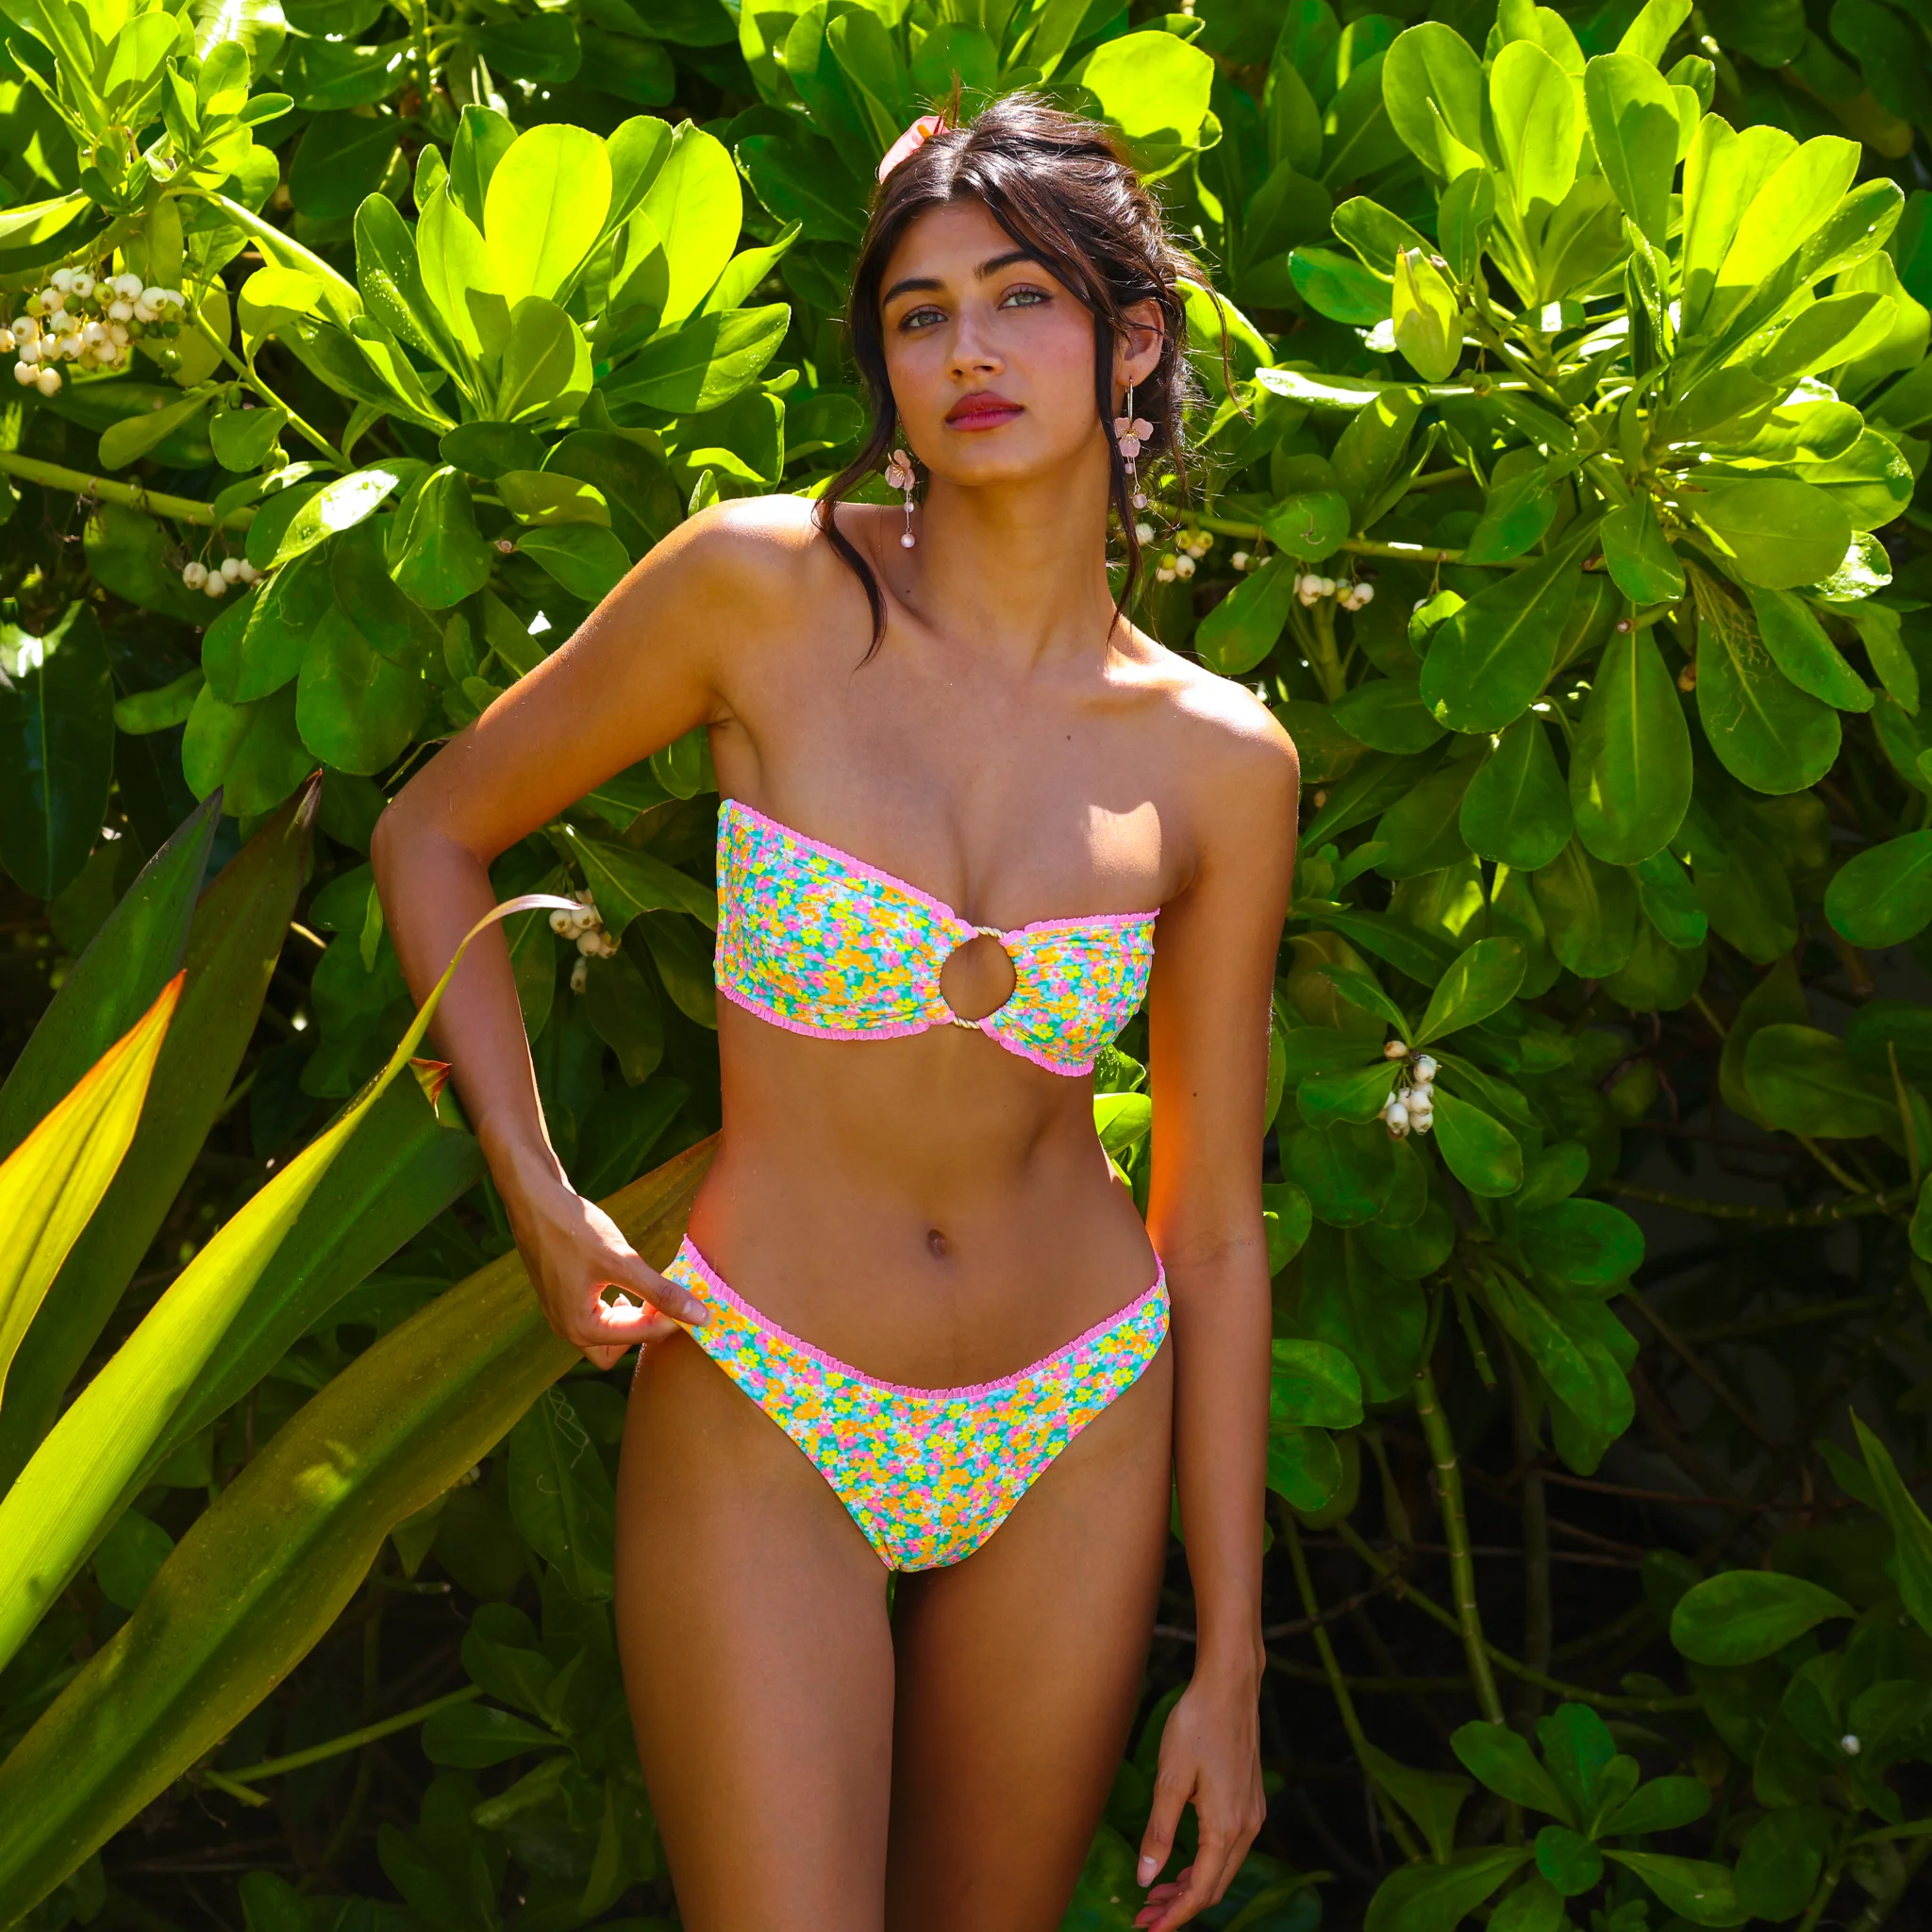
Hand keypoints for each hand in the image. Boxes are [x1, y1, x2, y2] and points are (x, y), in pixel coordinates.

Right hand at [503, 1174, 707, 1369]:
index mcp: (580, 1328)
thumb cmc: (573, 1229)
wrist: (534, 1199)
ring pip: (609, 1332)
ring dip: (633, 1315)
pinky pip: (598, 1315)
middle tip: (667, 1297)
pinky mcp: (563, 1295)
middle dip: (645, 1327)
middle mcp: (567, 1328)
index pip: (638, 1338)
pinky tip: (629, 1279)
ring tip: (651, 1287)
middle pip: (619, 1348)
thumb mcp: (622, 1262)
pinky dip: (619, 1305)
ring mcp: (562, 1312)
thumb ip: (661, 1292)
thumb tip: (700, 1316)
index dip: (671, 1320)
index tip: (694, 1301)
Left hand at [1134, 1668, 1265, 1929]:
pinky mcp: (1249, 1800)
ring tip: (1157, 1895)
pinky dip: (1204, 1864)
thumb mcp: (1170, 1778)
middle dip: (1180, 1907)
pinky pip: (1228, 1848)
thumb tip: (1146, 1878)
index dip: (1175, 1916)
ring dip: (1192, 1886)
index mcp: (1226, 1827)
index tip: (1149, 1930)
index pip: (1202, 1890)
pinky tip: (1182, 1864)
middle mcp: (1247, 1827)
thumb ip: (1159, 1833)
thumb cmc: (1197, 1725)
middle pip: (1215, 1886)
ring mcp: (1252, 1814)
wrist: (1230, 1687)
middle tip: (1145, 1916)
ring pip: (1222, 1868)